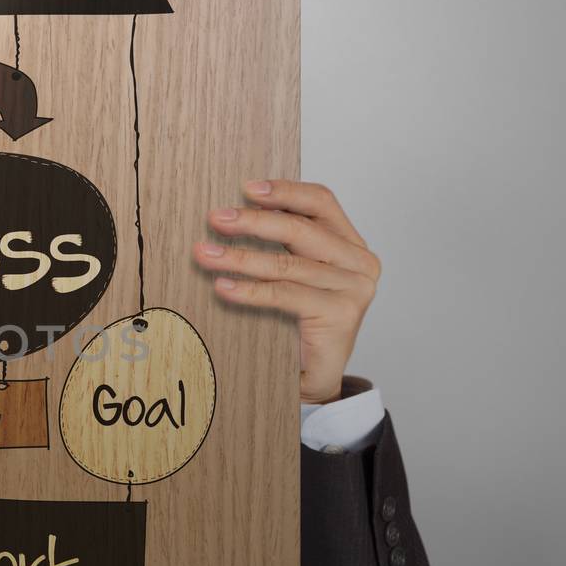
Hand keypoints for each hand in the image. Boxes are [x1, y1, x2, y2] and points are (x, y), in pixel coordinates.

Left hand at [193, 179, 379, 404]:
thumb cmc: (299, 323)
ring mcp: (354, 289)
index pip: (321, 203)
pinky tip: (223, 287)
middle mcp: (360, 262)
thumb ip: (284, 244)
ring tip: (205, 254)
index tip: (246, 187)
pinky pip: (285, 295)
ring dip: (240, 257)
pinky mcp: (341, 315)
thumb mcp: (294, 274)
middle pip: (302, 229)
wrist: (313, 378)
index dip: (284, 191)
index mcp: (351, 244)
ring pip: (287, 264)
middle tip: (217, 218)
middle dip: (254, 221)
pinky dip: (250, 291)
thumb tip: (235, 212)